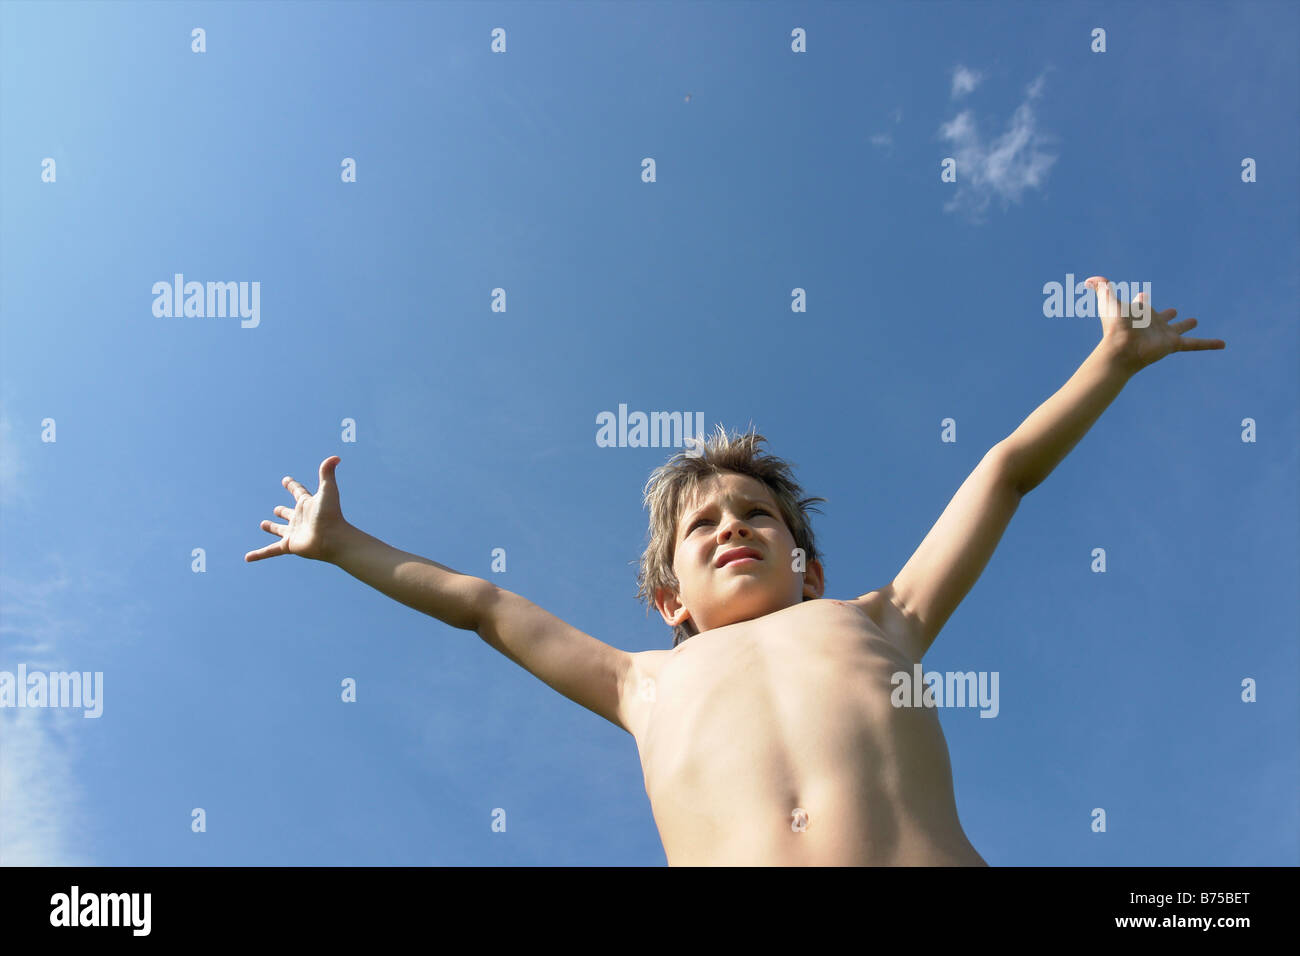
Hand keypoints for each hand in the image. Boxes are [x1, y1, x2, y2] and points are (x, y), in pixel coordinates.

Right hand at [245, 456, 348, 562]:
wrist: (333, 539)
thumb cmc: (330, 515)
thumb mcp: (327, 491)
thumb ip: (327, 473)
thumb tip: (336, 457)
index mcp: (307, 505)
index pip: (298, 492)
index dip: (292, 486)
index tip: (286, 480)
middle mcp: (300, 518)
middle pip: (289, 513)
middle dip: (283, 511)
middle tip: (276, 509)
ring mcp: (294, 532)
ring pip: (280, 530)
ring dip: (272, 528)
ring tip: (264, 525)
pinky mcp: (289, 545)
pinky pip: (270, 551)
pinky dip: (259, 555)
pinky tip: (248, 558)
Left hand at [1084, 275, 1224, 373]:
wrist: (1121, 348)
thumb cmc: (1115, 325)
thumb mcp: (1109, 302)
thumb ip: (1101, 288)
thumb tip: (1088, 279)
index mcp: (1139, 314)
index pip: (1141, 305)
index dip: (1141, 302)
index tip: (1141, 297)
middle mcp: (1152, 325)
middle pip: (1162, 318)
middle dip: (1167, 315)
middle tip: (1174, 311)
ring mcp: (1164, 335)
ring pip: (1179, 330)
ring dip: (1186, 326)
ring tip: (1194, 321)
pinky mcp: (1173, 345)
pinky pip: (1195, 345)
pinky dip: (1209, 344)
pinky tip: (1223, 344)